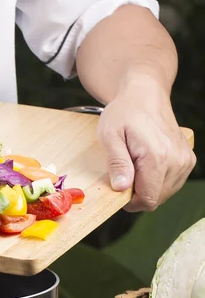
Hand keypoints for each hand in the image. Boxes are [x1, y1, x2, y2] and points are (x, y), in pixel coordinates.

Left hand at [97, 79, 195, 211]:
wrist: (145, 95)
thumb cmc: (123, 113)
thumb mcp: (109, 136)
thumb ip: (117, 163)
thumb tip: (121, 188)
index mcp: (158, 157)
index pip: (149, 198)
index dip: (131, 202)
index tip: (118, 190)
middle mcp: (177, 161)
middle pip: (157, 198)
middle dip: (138, 193)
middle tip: (123, 173)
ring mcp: (185, 160)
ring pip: (165, 192)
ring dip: (148, 187)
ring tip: (134, 165)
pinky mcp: (188, 159)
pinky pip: (172, 183)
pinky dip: (157, 180)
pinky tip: (145, 165)